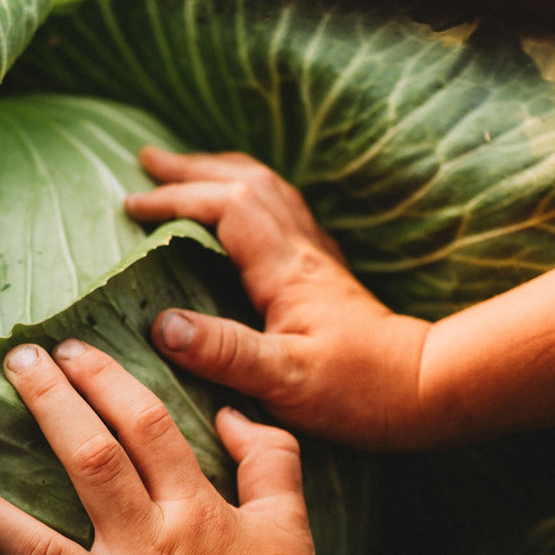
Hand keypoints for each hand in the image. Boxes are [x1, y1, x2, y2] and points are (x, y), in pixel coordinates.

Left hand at [0, 339, 324, 554]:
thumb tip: (229, 411)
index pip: (144, 425)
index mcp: (193, 510)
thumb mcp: (288, 520)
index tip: (69, 350)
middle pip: (89, 462)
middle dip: (49, 403)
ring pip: (36, 549)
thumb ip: (268, 456)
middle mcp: (147, 550)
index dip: (104, 378)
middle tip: (14, 361)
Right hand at [126, 147, 434, 449]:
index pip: (225, 208)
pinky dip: (252, 199)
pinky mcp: (326, 278)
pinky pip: (283, 215)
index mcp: (285, 270)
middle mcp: (302, 252)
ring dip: (224, 174)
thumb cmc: (356, 390)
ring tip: (187, 171)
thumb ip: (224, 352)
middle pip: (248, 183)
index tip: (131, 207)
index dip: (176, 199)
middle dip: (194, 169)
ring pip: (269, 192)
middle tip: (148, 162)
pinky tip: (243, 213)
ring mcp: (317, 260)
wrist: (423, 392)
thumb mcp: (283, 379)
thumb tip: (162, 324)